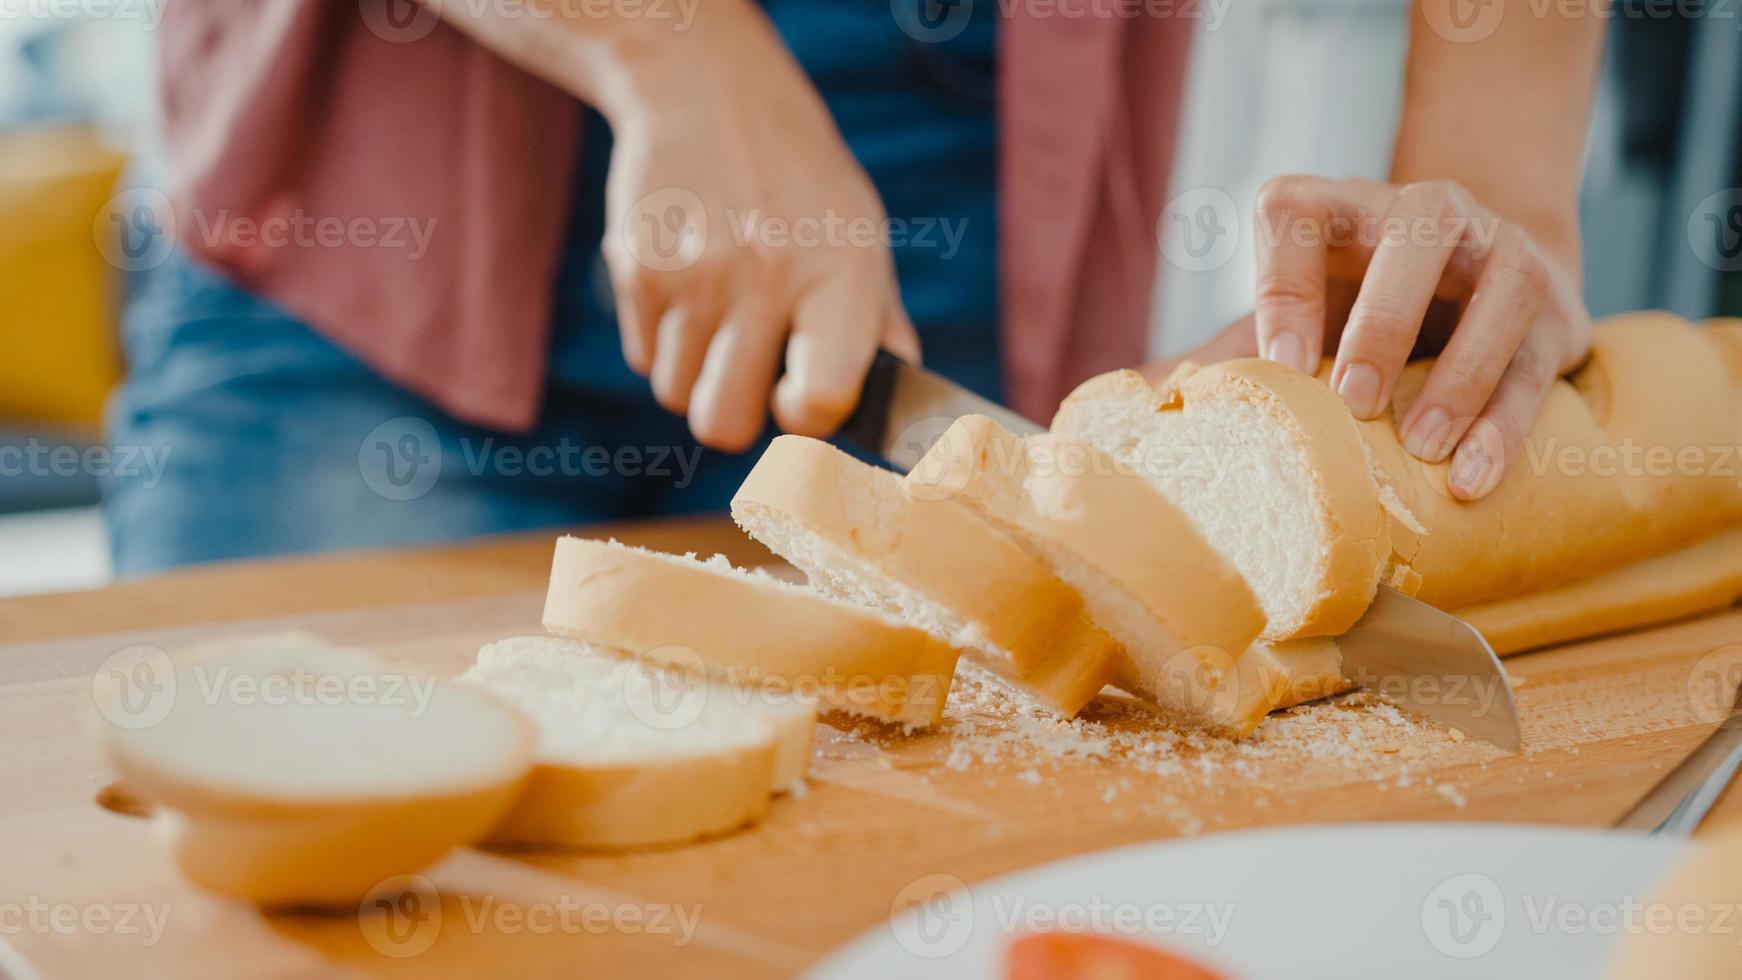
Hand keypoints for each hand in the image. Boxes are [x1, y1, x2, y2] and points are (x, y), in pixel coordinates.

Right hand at [597, 2, 917, 451]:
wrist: (707, 90)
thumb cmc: (800, 181)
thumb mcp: (861, 236)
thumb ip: (881, 326)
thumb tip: (899, 401)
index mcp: (839, 272)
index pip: (819, 399)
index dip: (805, 418)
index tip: (799, 396)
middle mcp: (764, 276)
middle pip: (725, 424)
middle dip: (737, 409)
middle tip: (752, 364)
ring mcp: (692, 274)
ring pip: (677, 395)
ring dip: (697, 372)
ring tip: (720, 311)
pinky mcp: (635, 267)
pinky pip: (643, 358)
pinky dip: (664, 339)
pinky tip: (688, 284)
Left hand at [1155, 176, 1591, 499]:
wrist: (1474, 287)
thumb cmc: (1353, 311)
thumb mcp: (1290, 319)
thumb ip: (1225, 354)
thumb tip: (1129, 401)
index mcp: (1338, 209)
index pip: (1296, 211)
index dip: (1283, 282)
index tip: (1280, 365)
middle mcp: (1425, 212)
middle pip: (1413, 231)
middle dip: (1381, 318)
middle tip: (1352, 401)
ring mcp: (1500, 251)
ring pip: (1496, 294)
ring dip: (1457, 376)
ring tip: (1423, 449)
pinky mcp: (1556, 306)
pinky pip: (1536, 362)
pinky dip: (1506, 424)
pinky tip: (1473, 478)